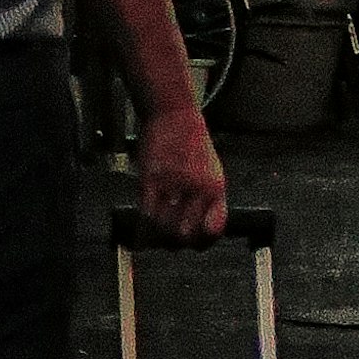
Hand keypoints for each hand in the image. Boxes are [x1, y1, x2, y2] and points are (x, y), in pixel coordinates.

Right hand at [135, 100, 228, 246]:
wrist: (174, 114)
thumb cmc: (192, 142)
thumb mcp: (213, 172)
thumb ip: (210, 202)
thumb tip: (205, 229)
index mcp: (216, 189)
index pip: (213, 229)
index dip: (202, 242)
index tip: (194, 244)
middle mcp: (198, 188)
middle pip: (185, 234)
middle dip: (176, 242)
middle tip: (169, 241)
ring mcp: (174, 184)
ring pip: (164, 227)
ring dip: (157, 235)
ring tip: (155, 233)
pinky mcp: (152, 177)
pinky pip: (147, 212)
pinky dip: (143, 226)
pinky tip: (142, 228)